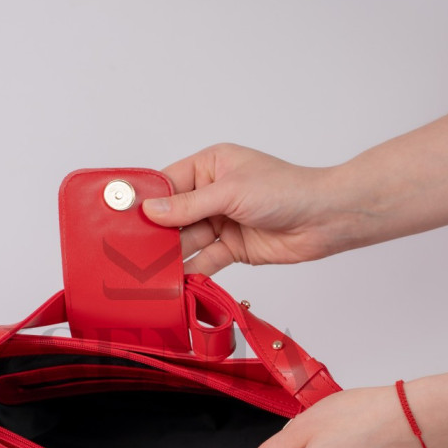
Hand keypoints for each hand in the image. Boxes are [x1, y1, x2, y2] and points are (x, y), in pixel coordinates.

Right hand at [142, 143, 344, 273]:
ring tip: (148, 268)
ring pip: (187, 240)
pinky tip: (175, 280)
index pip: (168, 183)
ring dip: (171, 255)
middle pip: (174, 216)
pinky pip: (205, 260)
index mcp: (210, 167)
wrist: (324, 219)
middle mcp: (212, 193)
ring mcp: (221, 222)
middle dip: (156, 233)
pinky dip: (192, 270)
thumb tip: (151, 211)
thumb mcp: (230, 192)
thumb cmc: (285, 190)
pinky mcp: (232, 248)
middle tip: (130, 249)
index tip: (123, 217)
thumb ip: (189, 206)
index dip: (147, 201)